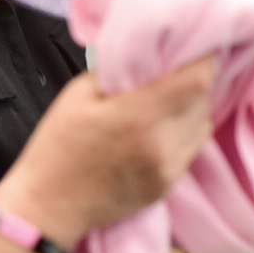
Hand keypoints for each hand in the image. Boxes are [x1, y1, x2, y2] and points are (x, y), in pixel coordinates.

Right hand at [0, 57, 217, 248]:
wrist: (49, 206)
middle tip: (179, 67)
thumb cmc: (57, 145)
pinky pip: (192, 148)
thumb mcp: (78, 94)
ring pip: (203, 124)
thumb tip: (150, 55)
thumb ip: (119, 71)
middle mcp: (162, 143)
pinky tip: (163, 126)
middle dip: (196, 80)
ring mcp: (168, 169)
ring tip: (170, 98)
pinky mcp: (168, 186)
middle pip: (204, 100)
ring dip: (193, 106)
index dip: (204, 59)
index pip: (198, 80)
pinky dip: (186, 131)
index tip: (196, 46)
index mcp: (138, 115)